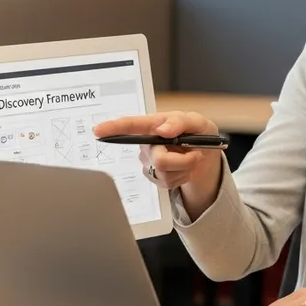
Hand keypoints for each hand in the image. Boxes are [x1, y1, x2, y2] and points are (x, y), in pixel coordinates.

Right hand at [93, 112, 222, 209]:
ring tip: (190, 158)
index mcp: (154, 125)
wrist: (207, 156)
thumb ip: (180, 122)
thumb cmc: (198, 133)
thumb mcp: (196, 122)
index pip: (130, 126)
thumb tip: (163, 129)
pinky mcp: (155, 177)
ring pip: (165, 174)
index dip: (113, 128)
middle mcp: (147, 144)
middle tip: (194, 152)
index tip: (98, 130)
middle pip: (158, 159)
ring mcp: (149, 161)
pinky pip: (168, 183)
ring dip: (185, 168)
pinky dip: (183, 176)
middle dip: (182, 160)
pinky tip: (184, 168)